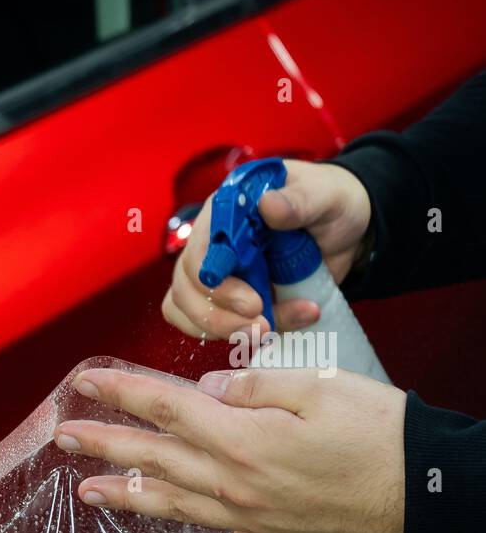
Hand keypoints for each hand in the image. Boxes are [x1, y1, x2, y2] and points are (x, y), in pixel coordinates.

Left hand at [52, 366, 405, 532]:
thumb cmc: (381, 432)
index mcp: (240, 437)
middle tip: (62, 437)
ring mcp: (250, 518)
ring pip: (172, 507)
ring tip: (86, 493)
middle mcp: (233, 483)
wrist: (429, 492)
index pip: (163, 408)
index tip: (82, 382)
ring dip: (126, 499)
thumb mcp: (318, 386)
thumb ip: (254, 384)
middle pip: (154, 458)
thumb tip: (208, 389)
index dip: (119, 392)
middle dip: (103, 444)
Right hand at [163, 159, 372, 338]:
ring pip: (189, 311)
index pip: (199, 250)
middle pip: (186, 288)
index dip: (216, 281)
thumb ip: (299, 201)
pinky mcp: (221, 301)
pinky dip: (230, 335)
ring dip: (226, 329)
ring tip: (270, 331)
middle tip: (263, 326)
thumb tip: (266, 205)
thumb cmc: (330, 206)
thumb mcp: (325, 197)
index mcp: (225, 212)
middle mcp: (209, 244)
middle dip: (220, 315)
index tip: (253, 302)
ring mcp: (213, 275)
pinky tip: (267, 333)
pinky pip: (201, 325)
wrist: (344, 234)